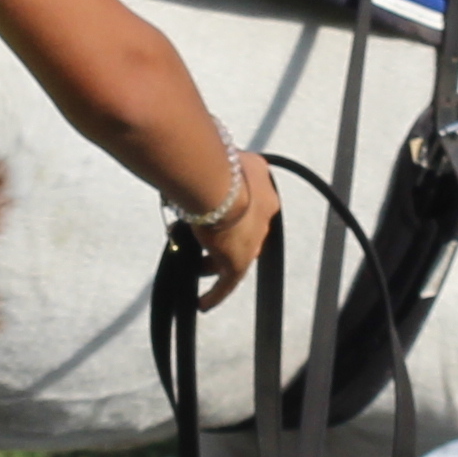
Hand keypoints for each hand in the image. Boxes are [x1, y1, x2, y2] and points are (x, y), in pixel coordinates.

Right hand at [173, 147, 274, 312]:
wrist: (212, 177)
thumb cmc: (209, 159)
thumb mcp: (217, 152)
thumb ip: (211, 160)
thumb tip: (195, 157)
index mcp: (262, 184)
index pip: (249, 201)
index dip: (230, 207)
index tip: (212, 209)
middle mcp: (264, 213)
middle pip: (243, 229)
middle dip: (222, 233)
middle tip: (199, 236)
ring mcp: (253, 239)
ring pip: (234, 254)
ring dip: (213, 260)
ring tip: (193, 264)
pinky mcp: (238, 261)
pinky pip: (227, 283)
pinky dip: (215, 294)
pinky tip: (203, 303)